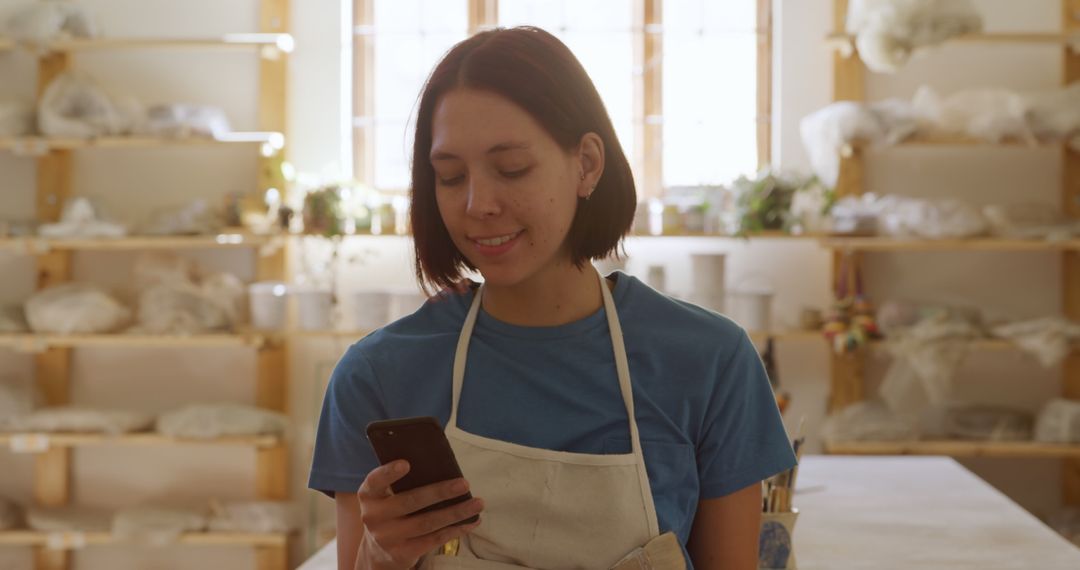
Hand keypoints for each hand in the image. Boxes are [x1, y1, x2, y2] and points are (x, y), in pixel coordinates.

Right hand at [355, 460, 483, 569]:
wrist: (378, 550)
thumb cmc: (391, 510)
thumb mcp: (387, 495)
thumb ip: (403, 482)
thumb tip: (442, 465)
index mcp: (369, 496)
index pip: (375, 481)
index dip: (389, 473)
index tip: (407, 463)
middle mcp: (374, 517)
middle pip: (410, 502)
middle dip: (440, 492)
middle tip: (464, 483)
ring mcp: (388, 538)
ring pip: (427, 523)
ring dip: (456, 512)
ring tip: (478, 503)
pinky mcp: (403, 553)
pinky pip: (434, 540)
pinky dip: (456, 529)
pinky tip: (472, 521)